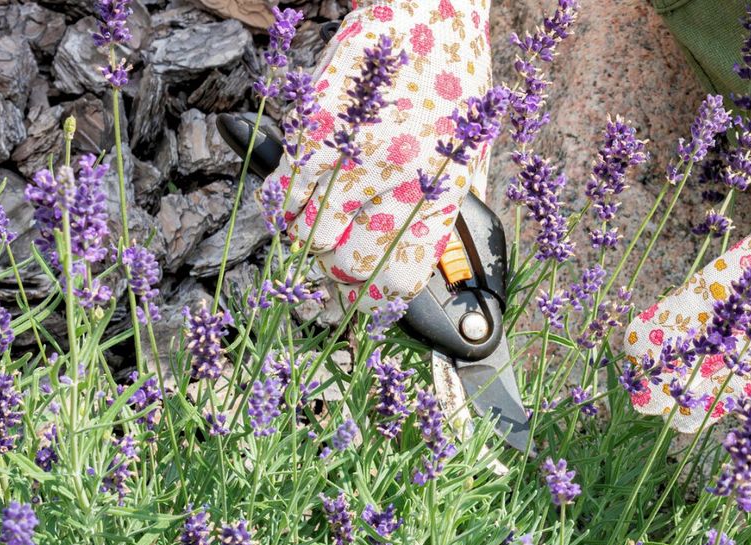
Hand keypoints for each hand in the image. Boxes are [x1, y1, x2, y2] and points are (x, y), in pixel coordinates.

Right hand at [268, 0, 493, 310]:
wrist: (429, 4)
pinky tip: (298, 190)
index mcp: (441, 192)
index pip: (398, 280)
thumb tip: (429, 253)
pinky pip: (282, 193)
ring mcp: (351, 155)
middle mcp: (396, 182)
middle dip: (335, 277)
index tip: (367, 307)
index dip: (376, 304)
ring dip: (307, 236)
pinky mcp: (314, 130)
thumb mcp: (467, 149)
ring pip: (305, 236)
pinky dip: (283, 201)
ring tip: (319, 221)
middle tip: (336, 265)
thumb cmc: (453, 74)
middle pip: (344, 268)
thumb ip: (447, 204)